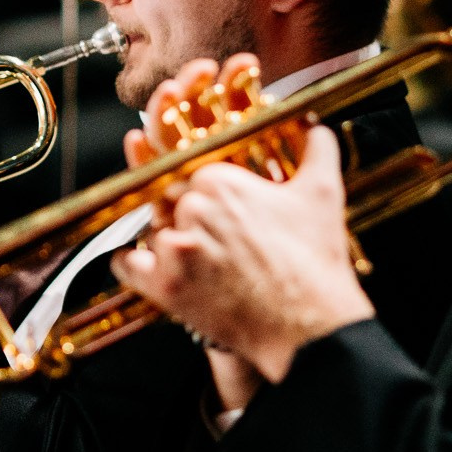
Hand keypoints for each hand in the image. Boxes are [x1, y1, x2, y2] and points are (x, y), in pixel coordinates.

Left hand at [113, 57, 373, 387]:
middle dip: (188, 216)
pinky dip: (134, 265)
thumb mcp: (324, 193)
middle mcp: (191, 206)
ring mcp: (174, 246)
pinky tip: (149, 266)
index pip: (192, 172)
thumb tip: (315, 125)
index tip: (219, 208)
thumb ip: (318, 146)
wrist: (309, 326)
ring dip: (169, 241)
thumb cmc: (315, 262)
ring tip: (201, 260)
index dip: (207, 192)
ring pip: (154, 230)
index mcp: (220, 178)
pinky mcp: (164, 285)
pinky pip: (128, 265)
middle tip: (215, 239)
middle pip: (170, 201)